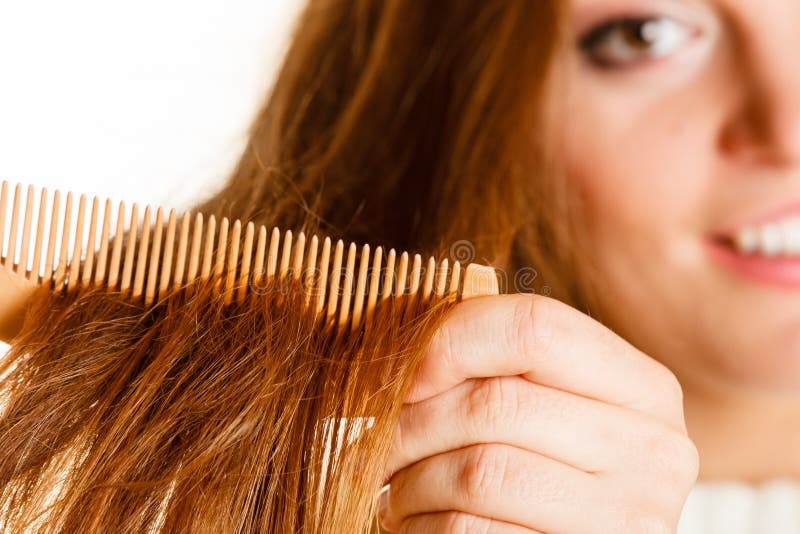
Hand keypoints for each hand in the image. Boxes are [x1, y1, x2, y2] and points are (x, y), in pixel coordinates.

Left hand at [378, 294, 698, 532]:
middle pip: (497, 403)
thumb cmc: (544, 477)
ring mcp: (630, 518)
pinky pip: (474, 531)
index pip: (537, 327)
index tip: (405, 374)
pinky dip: (425, 526)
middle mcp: (655, 450)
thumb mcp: (544, 410)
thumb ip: (496, 366)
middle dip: (413, 423)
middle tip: (381, 442)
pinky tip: (419, 522)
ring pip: (481, 471)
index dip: (453, 340)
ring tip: (398, 486)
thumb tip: (402, 345)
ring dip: (413, 480)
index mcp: (644, 388)